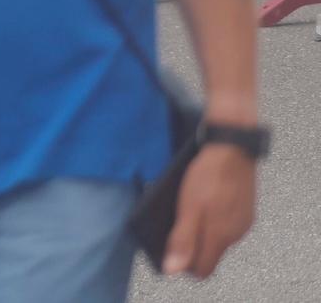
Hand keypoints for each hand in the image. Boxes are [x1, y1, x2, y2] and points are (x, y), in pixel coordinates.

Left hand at [163, 143, 256, 277]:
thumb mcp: (187, 208)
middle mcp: (235, 235)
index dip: (185, 265)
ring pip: (218, 237)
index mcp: (220, 237)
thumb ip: (182, 240)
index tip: (171, 251)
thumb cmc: (207, 177)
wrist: (232, 148)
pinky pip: (226, 223)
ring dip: (202, 230)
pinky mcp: (245, 209)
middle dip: (192, 246)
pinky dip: (212, 218)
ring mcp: (242, 222)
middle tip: (174, 226)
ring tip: (185, 211)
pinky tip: (201, 202)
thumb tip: (173, 270)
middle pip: (210, 254)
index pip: (203, 269)